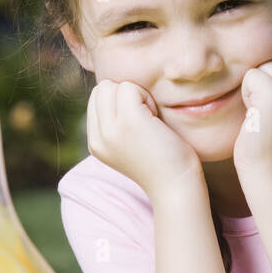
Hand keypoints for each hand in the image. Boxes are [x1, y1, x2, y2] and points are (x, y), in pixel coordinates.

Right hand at [86, 78, 203, 198]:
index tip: (138, 124)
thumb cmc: (162, 163)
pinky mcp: (128, 121)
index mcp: (95, 143)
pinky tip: (156, 119)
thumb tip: (114, 90)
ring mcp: (110, 130)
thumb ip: (115, 123)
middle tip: (145, 120)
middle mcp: (97, 138)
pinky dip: (146, 97)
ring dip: (136, 95)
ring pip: (113, 85)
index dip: (119, 102)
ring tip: (150, 120)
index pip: (96, 100)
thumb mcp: (128, 144)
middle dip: (125, 95)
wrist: (176, 186)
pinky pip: (130, 88)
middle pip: (101, 89)